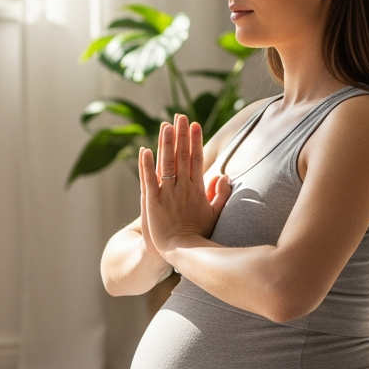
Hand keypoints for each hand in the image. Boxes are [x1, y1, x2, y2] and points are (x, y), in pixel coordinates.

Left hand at [139, 114, 231, 256]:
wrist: (182, 253)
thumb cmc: (199, 235)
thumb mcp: (214, 214)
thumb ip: (220, 195)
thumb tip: (224, 176)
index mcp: (197, 189)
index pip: (196, 159)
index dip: (195, 141)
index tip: (195, 124)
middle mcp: (182, 188)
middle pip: (182, 156)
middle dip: (181, 135)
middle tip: (181, 116)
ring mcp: (167, 194)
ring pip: (166, 164)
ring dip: (166, 143)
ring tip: (166, 125)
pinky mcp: (152, 202)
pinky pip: (149, 180)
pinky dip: (146, 165)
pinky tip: (145, 150)